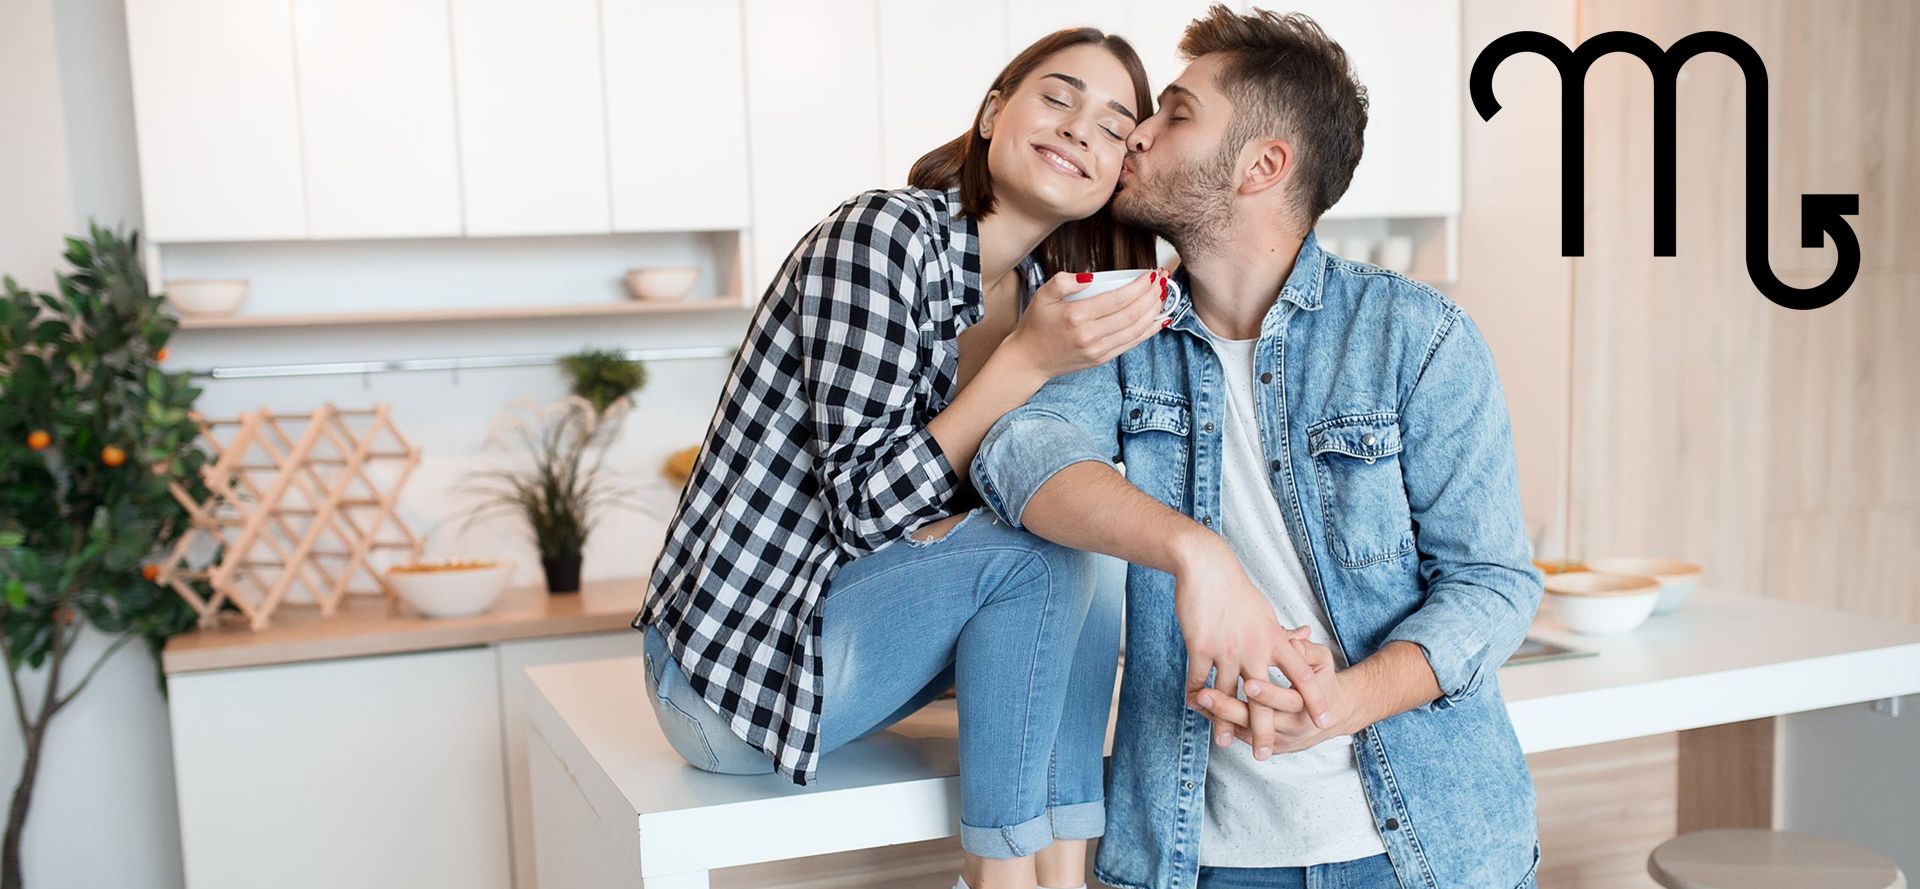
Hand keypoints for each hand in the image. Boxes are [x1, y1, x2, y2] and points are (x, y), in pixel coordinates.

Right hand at [1001, 269, 1166, 379]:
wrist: (1029, 359)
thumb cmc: (1037, 325)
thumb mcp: (1042, 295)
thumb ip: (1064, 281)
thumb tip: (1090, 276)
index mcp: (1075, 316)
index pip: (1117, 300)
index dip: (1139, 286)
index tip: (1151, 274)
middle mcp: (1089, 335)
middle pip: (1131, 314)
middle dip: (1152, 295)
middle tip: (1162, 280)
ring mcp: (1098, 350)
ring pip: (1135, 329)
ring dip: (1153, 311)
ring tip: (1163, 294)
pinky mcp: (1102, 358)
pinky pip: (1132, 343)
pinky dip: (1149, 330)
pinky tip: (1159, 318)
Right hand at [1172, 535, 1332, 741]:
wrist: (1207, 567)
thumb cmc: (1237, 590)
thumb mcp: (1266, 611)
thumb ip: (1283, 632)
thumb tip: (1306, 636)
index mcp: (1274, 638)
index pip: (1302, 674)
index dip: (1314, 698)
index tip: (1326, 720)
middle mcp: (1254, 648)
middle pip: (1264, 697)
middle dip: (1265, 729)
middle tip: (1268, 756)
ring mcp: (1227, 649)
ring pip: (1227, 695)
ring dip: (1225, 723)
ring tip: (1228, 744)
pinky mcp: (1201, 646)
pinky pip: (1199, 679)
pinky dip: (1196, 696)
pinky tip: (1196, 707)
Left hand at [1188, 635, 1357, 758]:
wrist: (1333, 715)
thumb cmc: (1323, 680)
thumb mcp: (1321, 662)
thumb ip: (1305, 650)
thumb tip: (1294, 637)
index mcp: (1307, 706)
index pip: (1286, 701)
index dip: (1268, 693)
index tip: (1248, 683)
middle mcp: (1290, 726)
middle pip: (1256, 720)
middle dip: (1229, 709)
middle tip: (1204, 695)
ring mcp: (1276, 738)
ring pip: (1241, 729)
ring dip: (1216, 715)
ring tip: (1194, 698)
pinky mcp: (1264, 742)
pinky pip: (1236, 731)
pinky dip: (1217, 719)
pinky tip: (1197, 704)